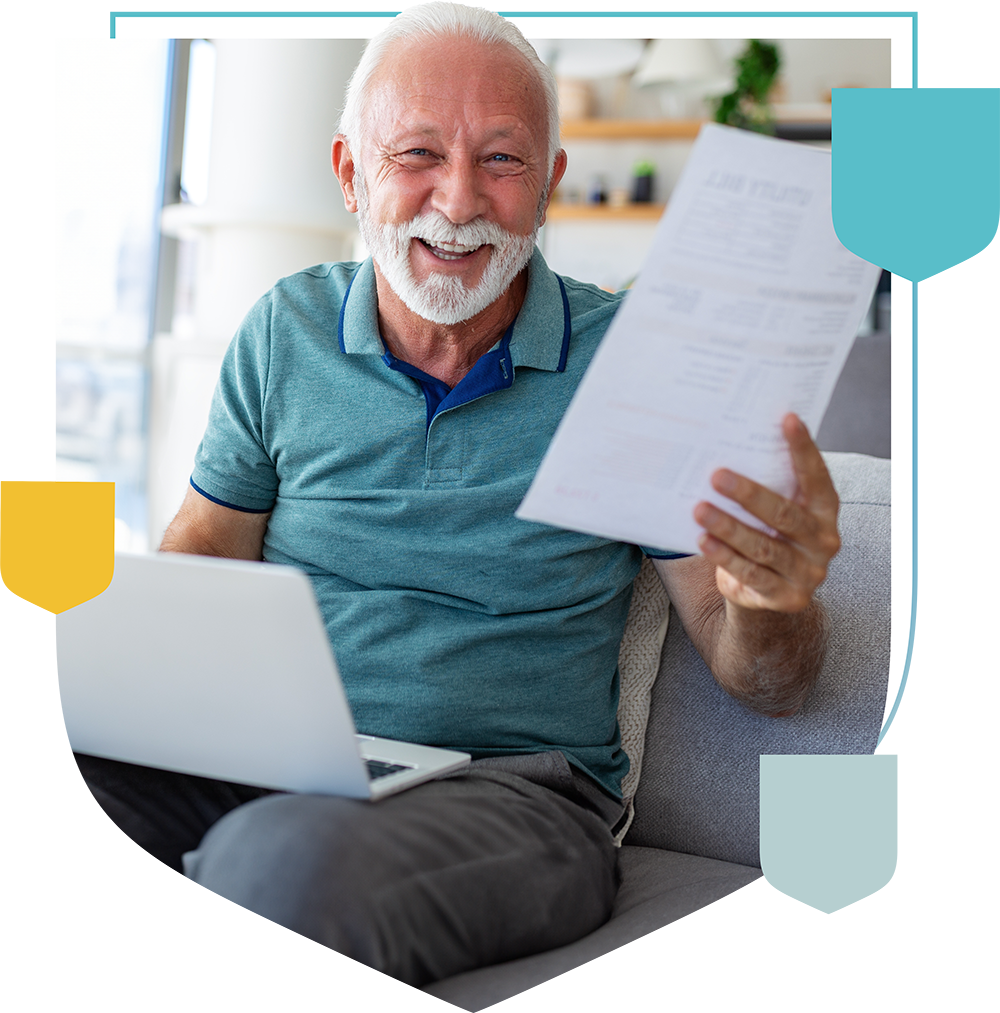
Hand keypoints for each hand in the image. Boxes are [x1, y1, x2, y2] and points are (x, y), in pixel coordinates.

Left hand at [692, 414, 839, 612]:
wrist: (769, 593)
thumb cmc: (768, 535)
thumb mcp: (774, 512)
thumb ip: (768, 486)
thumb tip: (728, 444)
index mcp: (825, 511)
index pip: (816, 476)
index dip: (803, 448)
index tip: (786, 419)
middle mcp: (823, 540)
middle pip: (784, 514)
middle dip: (749, 494)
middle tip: (716, 475)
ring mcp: (808, 572)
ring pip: (764, 546)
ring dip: (729, 526)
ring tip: (700, 509)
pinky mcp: (786, 597)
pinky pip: (751, 574)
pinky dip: (725, 556)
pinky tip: (704, 539)